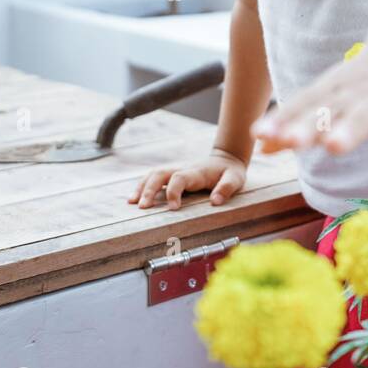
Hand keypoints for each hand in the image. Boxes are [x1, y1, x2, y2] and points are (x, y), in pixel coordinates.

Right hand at [127, 147, 248, 209]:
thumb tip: (215, 201)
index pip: (179, 178)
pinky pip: (153, 177)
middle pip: (160, 173)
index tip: (173, 208)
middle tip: (143, 207)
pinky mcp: (172, 174)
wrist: (226, 158)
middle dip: (149, 189)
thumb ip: (226, 188)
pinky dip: (142, 186)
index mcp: (197, 172)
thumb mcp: (235, 179)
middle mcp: (183, 168)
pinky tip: (134, 198)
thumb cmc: (230, 172)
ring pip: (153, 174)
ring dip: (142, 187)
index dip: (174, 192)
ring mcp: (176, 170)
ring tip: (132, 202)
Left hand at [251, 37, 367, 175]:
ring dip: (351, 129)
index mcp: (335, 88)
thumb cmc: (364, 82)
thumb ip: (297, 123)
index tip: (260, 135)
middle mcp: (359, 92)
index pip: (306, 102)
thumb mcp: (330, 97)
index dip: (283, 118)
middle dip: (311, 125)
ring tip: (332, 147)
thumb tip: (259, 145)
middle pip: (333, 108)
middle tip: (291, 141)